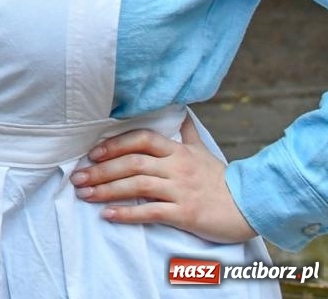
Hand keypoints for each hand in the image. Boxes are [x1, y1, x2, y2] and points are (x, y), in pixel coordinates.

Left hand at [71, 115, 256, 243]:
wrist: (251, 206)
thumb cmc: (221, 180)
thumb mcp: (203, 152)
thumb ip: (187, 134)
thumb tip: (182, 112)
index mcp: (178, 151)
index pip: (141, 139)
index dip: (114, 145)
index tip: (92, 153)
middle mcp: (177, 167)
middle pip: (132, 163)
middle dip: (101, 170)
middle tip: (77, 178)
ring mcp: (180, 190)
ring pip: (137, 185)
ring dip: (107, 190)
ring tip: (85, 195)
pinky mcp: (186, 213)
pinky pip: (151, 212)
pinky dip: (127, 213)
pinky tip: (108, 215)